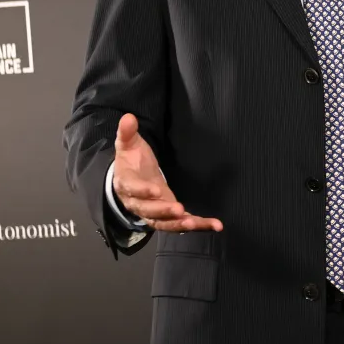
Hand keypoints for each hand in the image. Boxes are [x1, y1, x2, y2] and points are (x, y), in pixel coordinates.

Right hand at [112, 114, 222, 232]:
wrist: (128, 180)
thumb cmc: (130, 162)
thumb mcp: (127, 146)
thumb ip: (127, 133)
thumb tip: (128, 118)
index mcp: (128, 185)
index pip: (134, 190)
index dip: (144, 191)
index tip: (156, 190)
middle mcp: (139, 204)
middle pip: (149, 211)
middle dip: (163, 211)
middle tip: (178, 209)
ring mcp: (154, 212)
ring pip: (165, 223)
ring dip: (180, 224)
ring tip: (195, 223)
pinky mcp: (168, 216)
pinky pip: (182, 223)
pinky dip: (199, 225)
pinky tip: (216, 225)